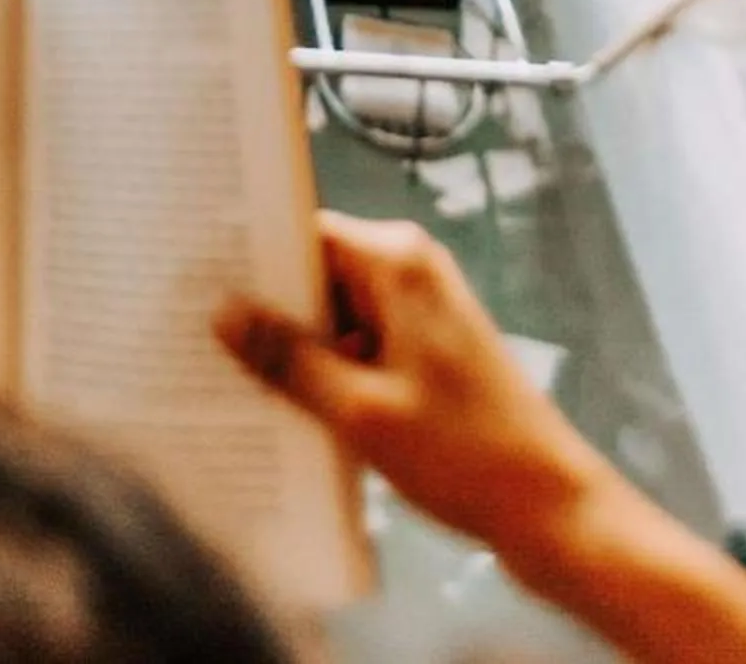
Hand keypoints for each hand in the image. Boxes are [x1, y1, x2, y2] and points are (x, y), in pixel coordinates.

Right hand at [216, 211, 614, 574]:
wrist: (553, 512)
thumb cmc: (463, 453)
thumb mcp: (361, 411)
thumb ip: (288, 360)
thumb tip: (222, 312)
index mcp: (397, 262)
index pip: (304, 233)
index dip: (251, 255)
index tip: (192, 278)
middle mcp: (411, 272)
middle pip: (318, 275)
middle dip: (268, 309)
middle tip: (197, 336)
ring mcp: (423, 315)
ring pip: (337, 317)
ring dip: (297, 351)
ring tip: (229, 379)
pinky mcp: (430, 356)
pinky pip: (361, 348)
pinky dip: (329, 375)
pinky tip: (287, 412)